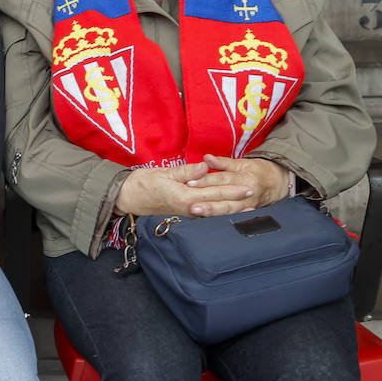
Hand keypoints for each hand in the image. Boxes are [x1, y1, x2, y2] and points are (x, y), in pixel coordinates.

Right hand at [115, 161, 255, 217]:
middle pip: (217, 204)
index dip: (232, 190)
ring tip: (248, 207)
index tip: (247, 187)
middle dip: (236, 200)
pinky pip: (205, 213)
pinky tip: (226, 210)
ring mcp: (186, 212)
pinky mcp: (184, 212)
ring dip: (230, 208)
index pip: (213, 193)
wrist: (126, 198)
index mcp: (183, 196)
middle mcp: (188, 208)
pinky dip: (218, 211)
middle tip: (254, 196)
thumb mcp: (162, 173)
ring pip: (213, 211)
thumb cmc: (141, 184)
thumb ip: (185, 171)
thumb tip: (204, 167)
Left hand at [190, 155, 291, 209]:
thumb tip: (206, 158)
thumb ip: (223, 162)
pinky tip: (208, 220)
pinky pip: (233, 218)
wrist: (277, 184)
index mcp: (245, 178)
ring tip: (197, 212)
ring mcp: (248, 206)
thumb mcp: (242, 163)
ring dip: (212, 212)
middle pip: (225, 198)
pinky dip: (221, 219)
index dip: (206, 181)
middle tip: (192, 205)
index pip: (222, 180)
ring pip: (228, 210)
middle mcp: (247, 194)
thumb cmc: (258, 171)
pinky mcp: (248, 214)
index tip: (190, 182)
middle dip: (208, 202)